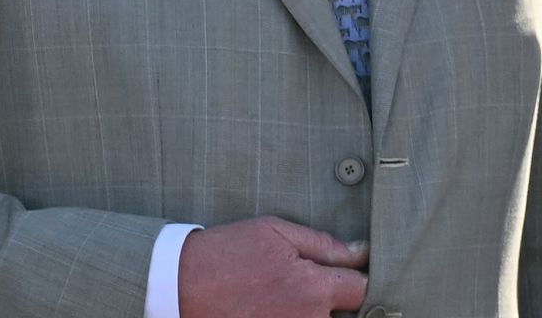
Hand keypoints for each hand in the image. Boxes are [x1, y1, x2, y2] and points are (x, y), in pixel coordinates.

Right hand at [177, 217, 368, 317]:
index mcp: (313, 289)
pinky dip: (296, 317)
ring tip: (288, 296)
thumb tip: (362, 252)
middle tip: (315, 284)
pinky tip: (278, 307)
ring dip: (318, 312)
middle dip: (338, 301)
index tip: (351, 271)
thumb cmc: (227, 253)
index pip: (362, 290)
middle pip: (346, 316)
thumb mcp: (277, 232)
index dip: (359, 277)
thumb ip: (325, 245)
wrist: (179, 285)